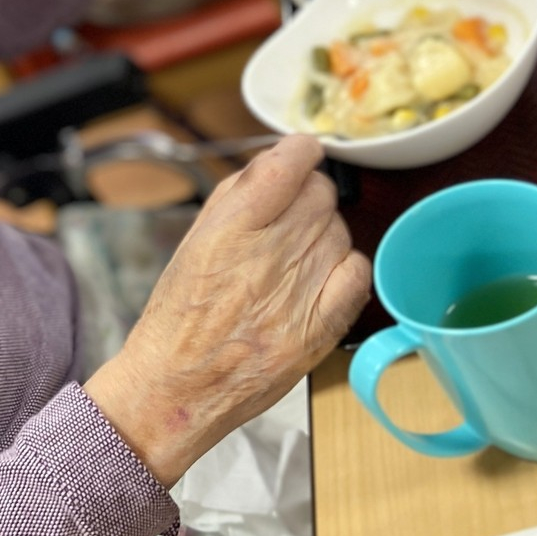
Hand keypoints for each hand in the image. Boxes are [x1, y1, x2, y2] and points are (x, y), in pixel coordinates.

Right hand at [84, 136, 370, 487]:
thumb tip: (278, 163)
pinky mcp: (322, 326)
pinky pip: (358, 272)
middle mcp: (270, 254)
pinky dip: (343, 267)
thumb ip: (237, 196)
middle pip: (320, 193)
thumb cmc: (179, 315)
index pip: (290, 162)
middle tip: (287, 218)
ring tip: (292, 258)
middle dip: (307, 196)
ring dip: (322, 234)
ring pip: (340, 229)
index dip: (300, 151)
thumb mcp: (194, 240)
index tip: (301, 155)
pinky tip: (318, 277)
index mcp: (231, 228)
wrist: (178, 384)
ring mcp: (300, 291)